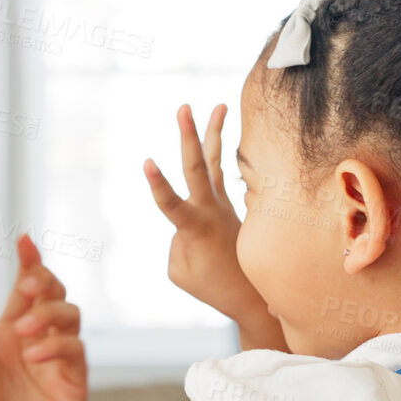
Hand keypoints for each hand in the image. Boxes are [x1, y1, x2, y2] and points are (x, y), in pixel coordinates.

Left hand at [0, 234, 87, 400]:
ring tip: (21, 330)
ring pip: (70, 316)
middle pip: (54, 294)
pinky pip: (75, 350)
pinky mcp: (73, 385)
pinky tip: (33, 355)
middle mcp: (36, 344)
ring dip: (47, 313)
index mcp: (7, 336)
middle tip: (24, 286)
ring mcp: (57, 363)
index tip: (23, 240)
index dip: (29, 262)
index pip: (25, 290)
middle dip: (44, 281)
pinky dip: (56, 345)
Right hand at [144, 103, 286, 350]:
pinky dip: (220, 154)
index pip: (171, 205)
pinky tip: (223, 135)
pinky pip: (221, 174)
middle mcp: (212, 210)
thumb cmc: (212, 286)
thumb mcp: (181, 271)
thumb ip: (177, 242)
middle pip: (198, 168)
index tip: (147, 162)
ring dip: (215, 133)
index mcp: (195, 230)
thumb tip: (188, 220)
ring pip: (216, 162)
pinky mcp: (230, 205)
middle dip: (189, 137)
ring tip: (220, 105)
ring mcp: (224, 205)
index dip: (158, 185)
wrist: (254, 295)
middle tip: (184, 107)